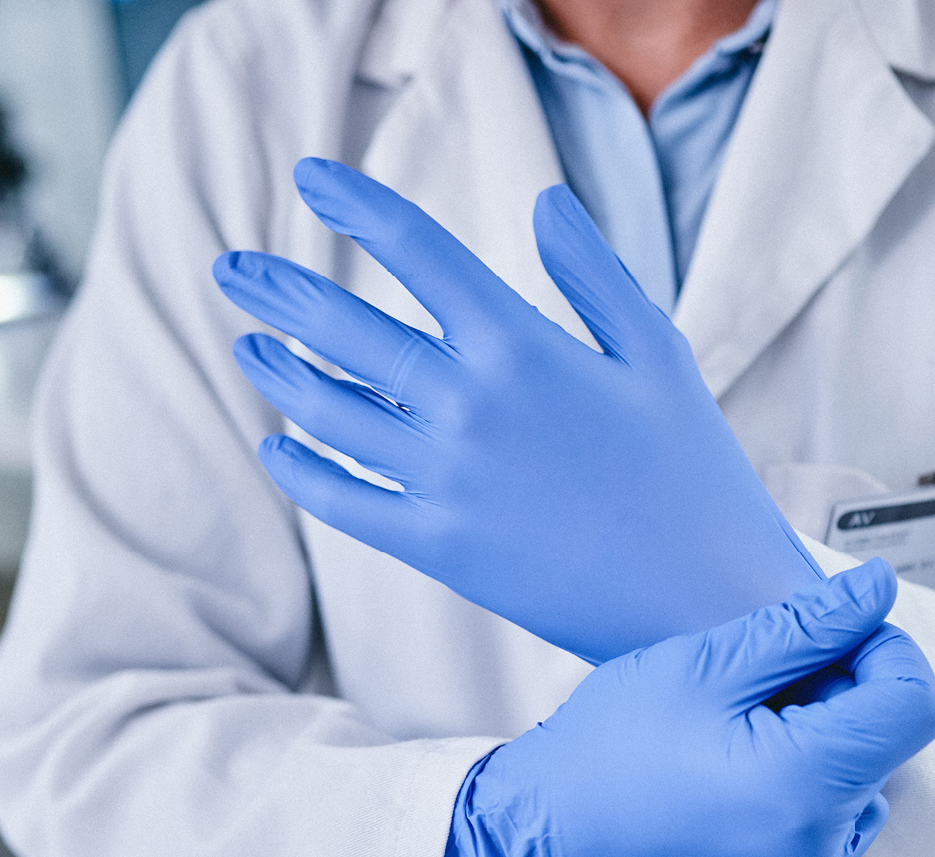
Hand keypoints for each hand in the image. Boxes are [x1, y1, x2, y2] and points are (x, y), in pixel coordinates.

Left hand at [212, 158, 821, 662]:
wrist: (704, 603)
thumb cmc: (693, 472)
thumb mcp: (659, 354)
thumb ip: (594, 272)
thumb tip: (542, 199)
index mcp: (524, 346)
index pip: (419, 250)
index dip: (355, 203)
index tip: (309, 175)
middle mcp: (470, 406)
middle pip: (347, 329)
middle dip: (279, 291)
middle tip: (230, 269)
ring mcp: (446, 481)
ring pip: (330, 413)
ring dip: (280, 373)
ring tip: (249, 348)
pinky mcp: (439, 548)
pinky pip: (344, 501)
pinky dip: (301, 470)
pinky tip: (278, 446)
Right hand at [443, 561, 934, 856]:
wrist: (550, 834)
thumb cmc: (613, 745)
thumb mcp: (709, 664)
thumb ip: (807, 626)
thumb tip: (879, 589)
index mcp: (807, 786)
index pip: (914, 700)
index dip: (881, 649)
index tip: (822, 635)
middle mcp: (823, 844)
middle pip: (890, 736)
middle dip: (845, 690)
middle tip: (763, 678)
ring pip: (867, 773)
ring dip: (828, 734)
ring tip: (746, 724)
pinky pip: (841, 814)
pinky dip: (813, 777)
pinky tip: (746, 764)